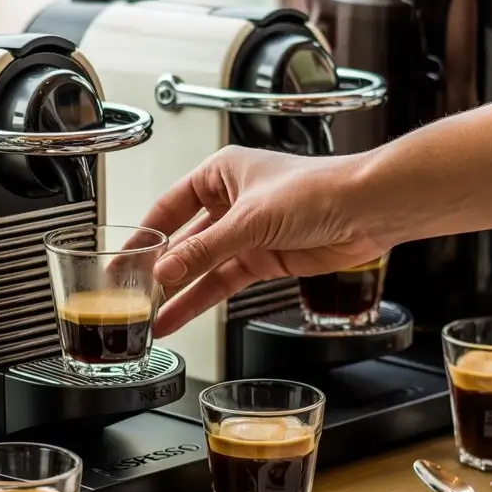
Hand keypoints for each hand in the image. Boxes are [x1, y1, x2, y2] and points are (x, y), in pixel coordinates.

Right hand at [141, 146, 386, 336]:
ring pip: (202, 267)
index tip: (123, 260)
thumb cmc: (319, 189)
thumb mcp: (249, 220)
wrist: (367, 211)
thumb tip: (165, 271)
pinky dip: (203, 298)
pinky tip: (181, 314)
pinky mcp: (264, 259)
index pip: (169, 207)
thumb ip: (203, 251)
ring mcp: (248, 233)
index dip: (145, 236)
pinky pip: (224, 281)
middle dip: (159, 270)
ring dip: (178, 292)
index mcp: (221, 174)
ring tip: (151, 317)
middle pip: (184, 241)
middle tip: (129, 294)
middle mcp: (231, 202)